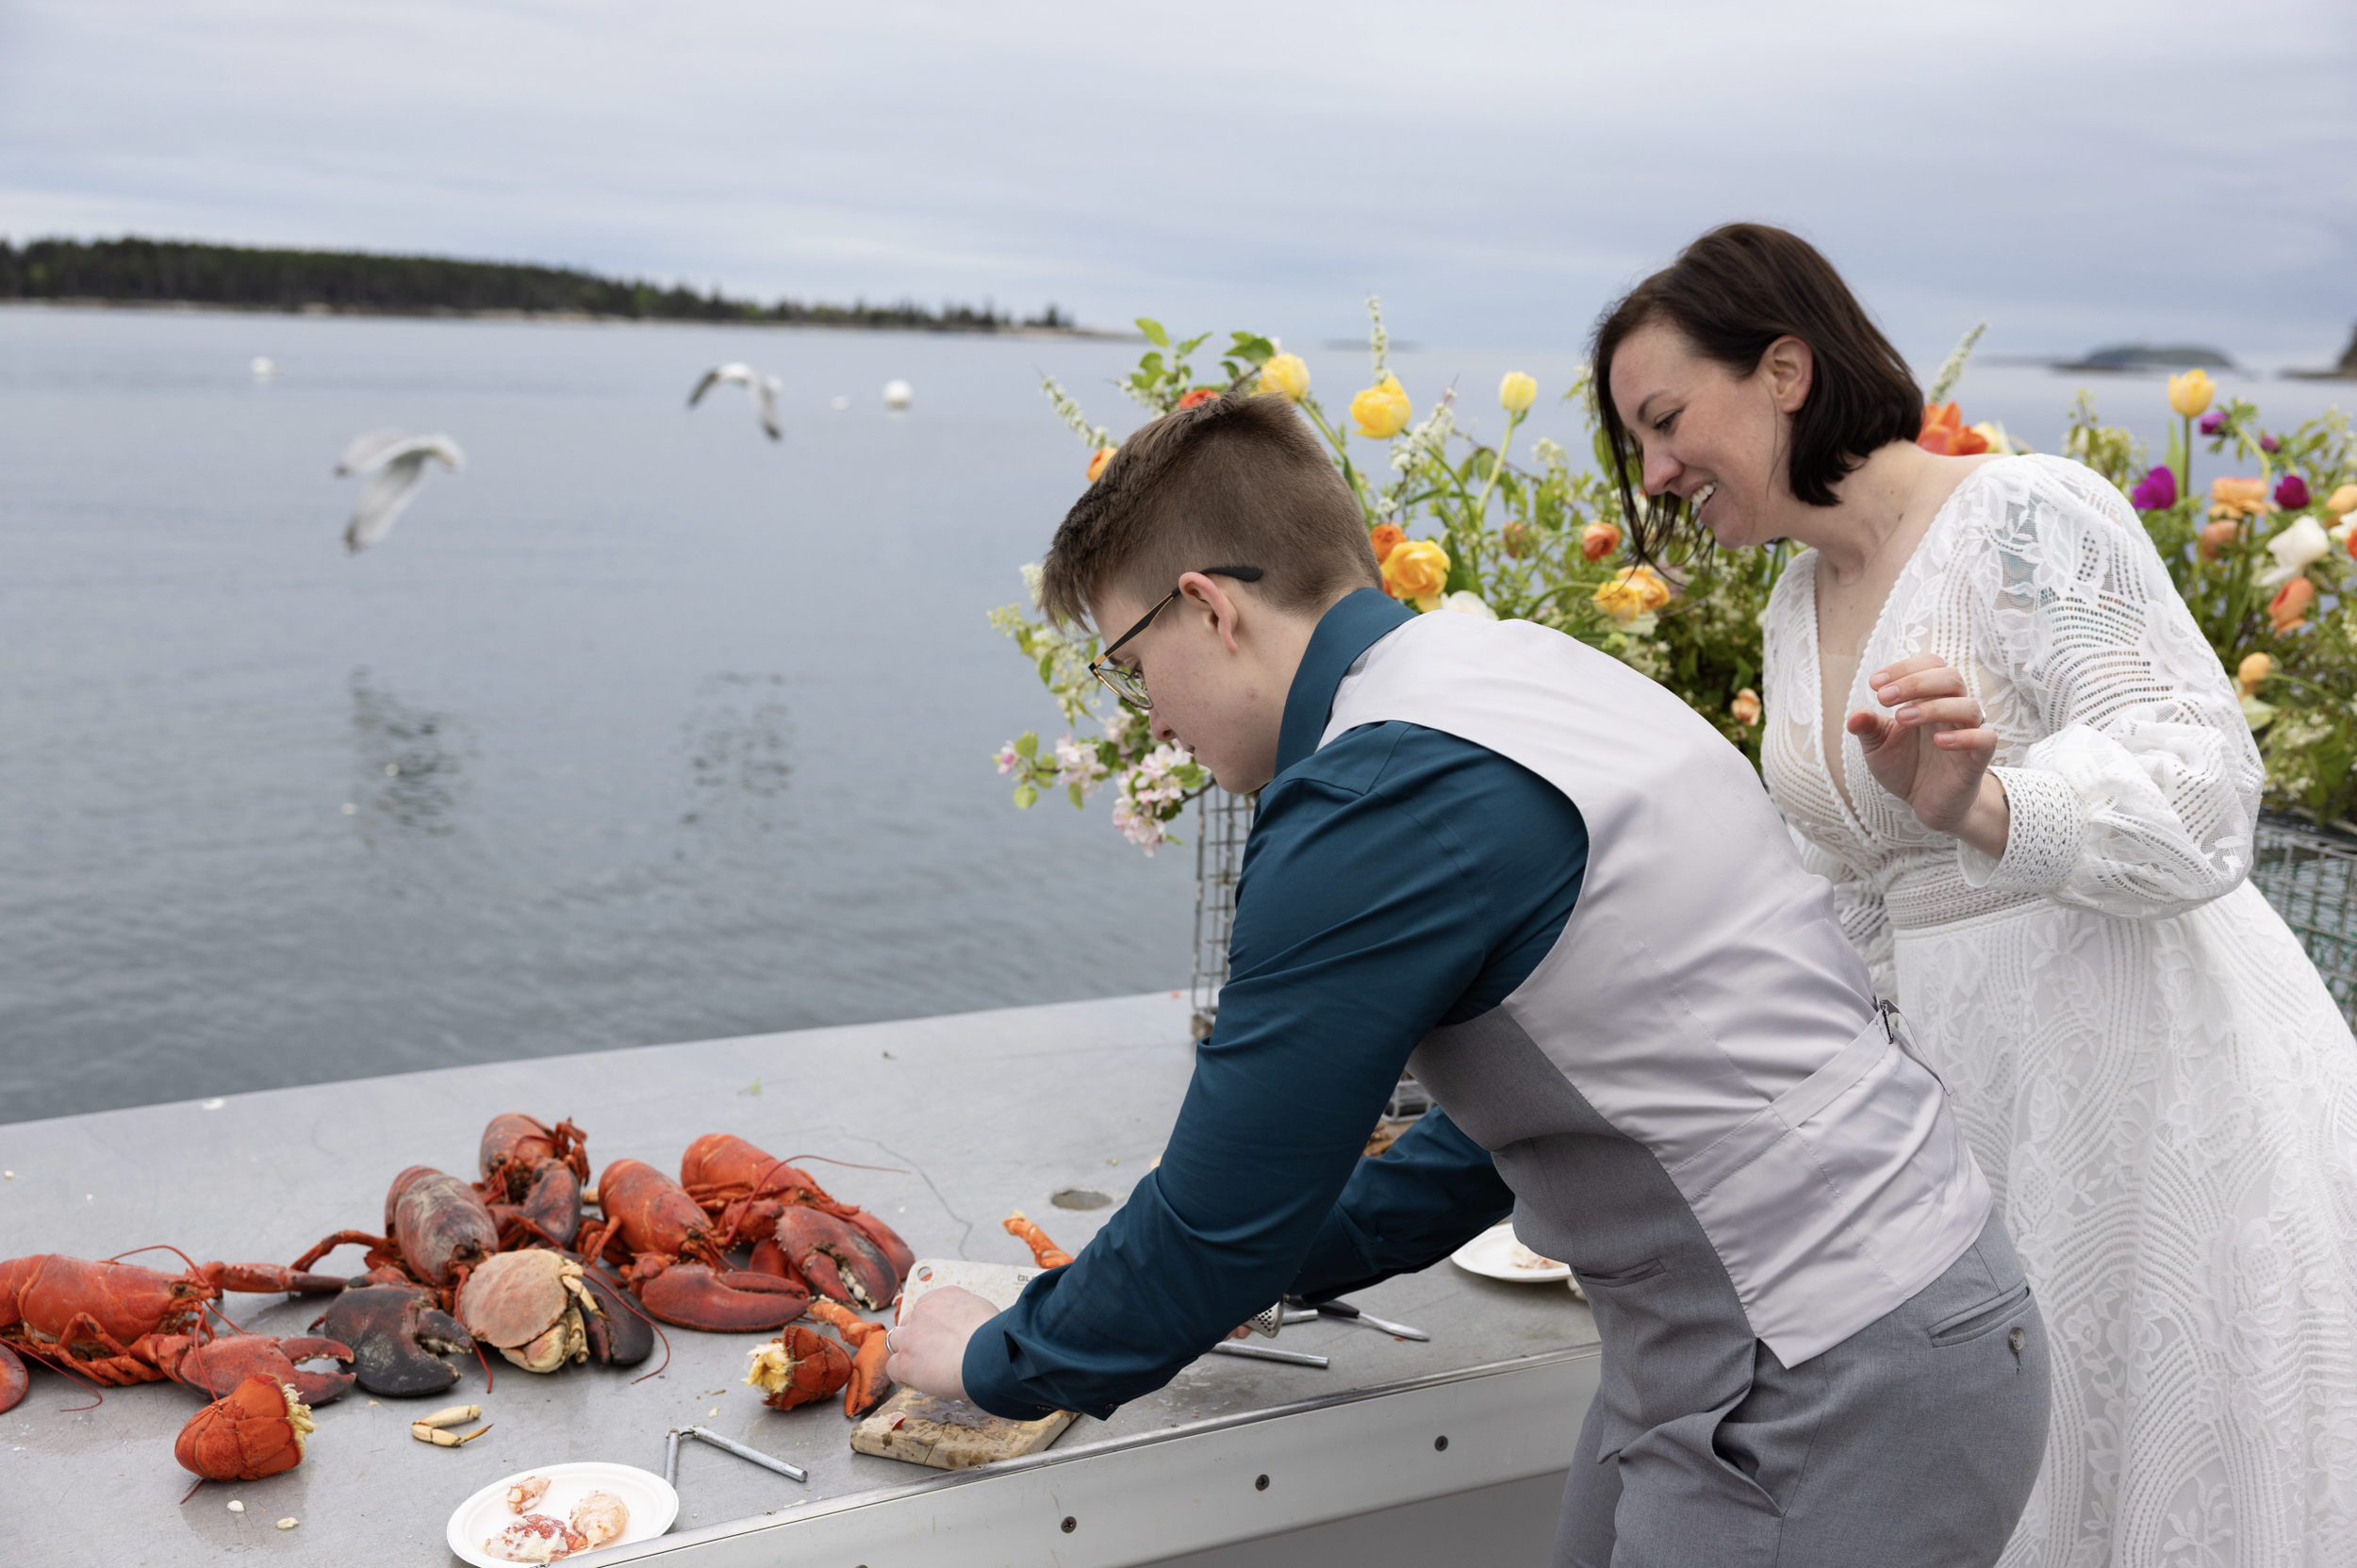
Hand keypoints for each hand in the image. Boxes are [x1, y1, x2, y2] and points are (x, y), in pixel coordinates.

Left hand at [882, 1285, 998, 1401]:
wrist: (987, 1354)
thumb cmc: (995, 1336)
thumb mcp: (983, 1310)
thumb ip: (967, 1313)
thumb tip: (969, 1325)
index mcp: (942, 1296)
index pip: (926, 1306)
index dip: (931, 1324)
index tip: (940, 1336)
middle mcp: (923, 1311)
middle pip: (909, 1322)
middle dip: (917, 1336)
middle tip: (932, 1353)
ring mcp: (910, 1336)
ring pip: (895, 1341)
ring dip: (905, 1352)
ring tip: (921, 1367)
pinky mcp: (905, 1361)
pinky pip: (893, 1367)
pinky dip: (902, 1376)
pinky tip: (916, 1382)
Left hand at [1847, 654, 2010, 860]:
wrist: (1926, 802)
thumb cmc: (1905, 766)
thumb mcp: (1877, 747)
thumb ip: (1868, 729)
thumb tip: (1854, 715)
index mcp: (1929, 699)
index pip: (1930, 666)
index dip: (1904, 668)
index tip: (1874, 684)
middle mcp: (1952, 710)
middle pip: (1950, 677)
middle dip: (1915, 682)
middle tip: (1884, 697)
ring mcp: (1967, 732)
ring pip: (1969, 705)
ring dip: (1933, 707)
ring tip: (1901, 719)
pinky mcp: (1978, 759)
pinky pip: (1985, 739)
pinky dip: (1964, 737)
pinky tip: (1938, 741)